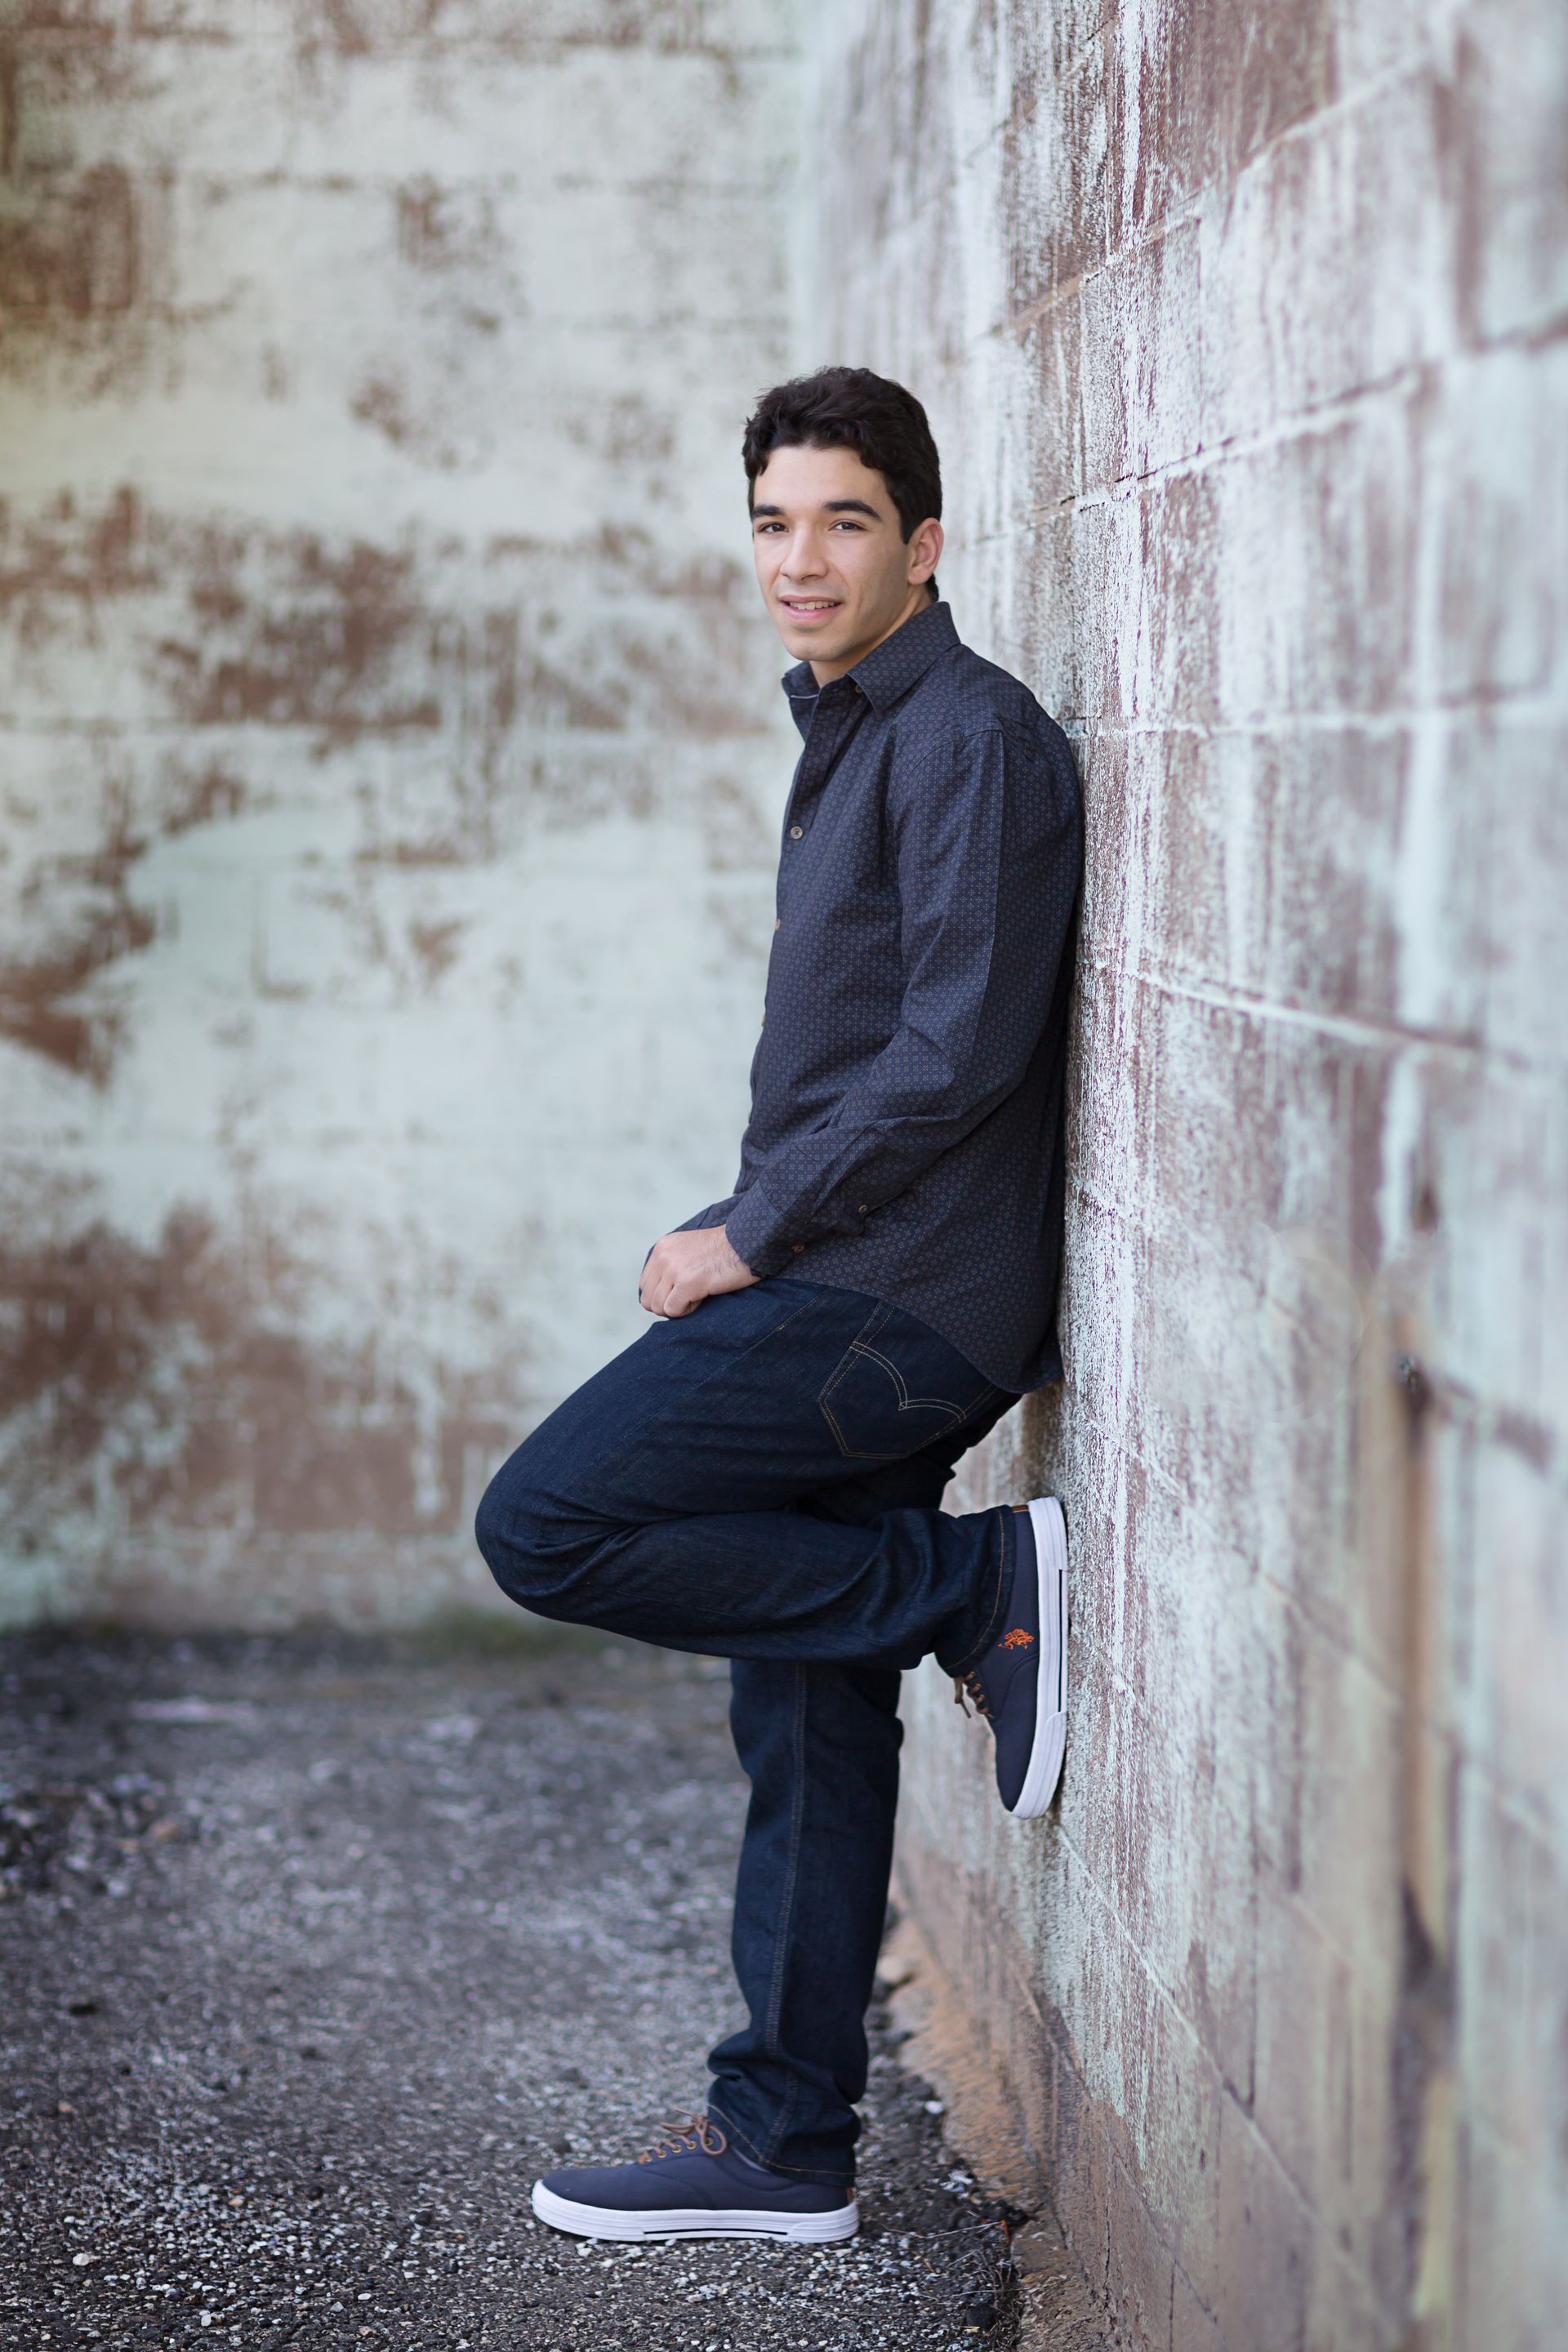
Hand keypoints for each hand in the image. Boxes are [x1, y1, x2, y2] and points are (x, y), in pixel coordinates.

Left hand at [639, 1226, 757, 1318]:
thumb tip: (660, 1293)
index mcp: (662, 1247)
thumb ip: (671, 1264)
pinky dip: (688, 1310)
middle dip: (667, 1305)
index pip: (645, 1285)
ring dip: (678, 1307)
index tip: (680, 1293)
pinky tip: (702, 1297)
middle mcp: (663, 1256)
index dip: (662, 1295)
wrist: (747, 1243)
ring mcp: (674, 1269)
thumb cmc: (725, 1250)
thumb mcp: (688, 1248)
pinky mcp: (687, 1282)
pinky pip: (674, 1310)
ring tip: (698, 1295)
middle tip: (689, 1298)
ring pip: (659, 1307)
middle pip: (648, 1299)